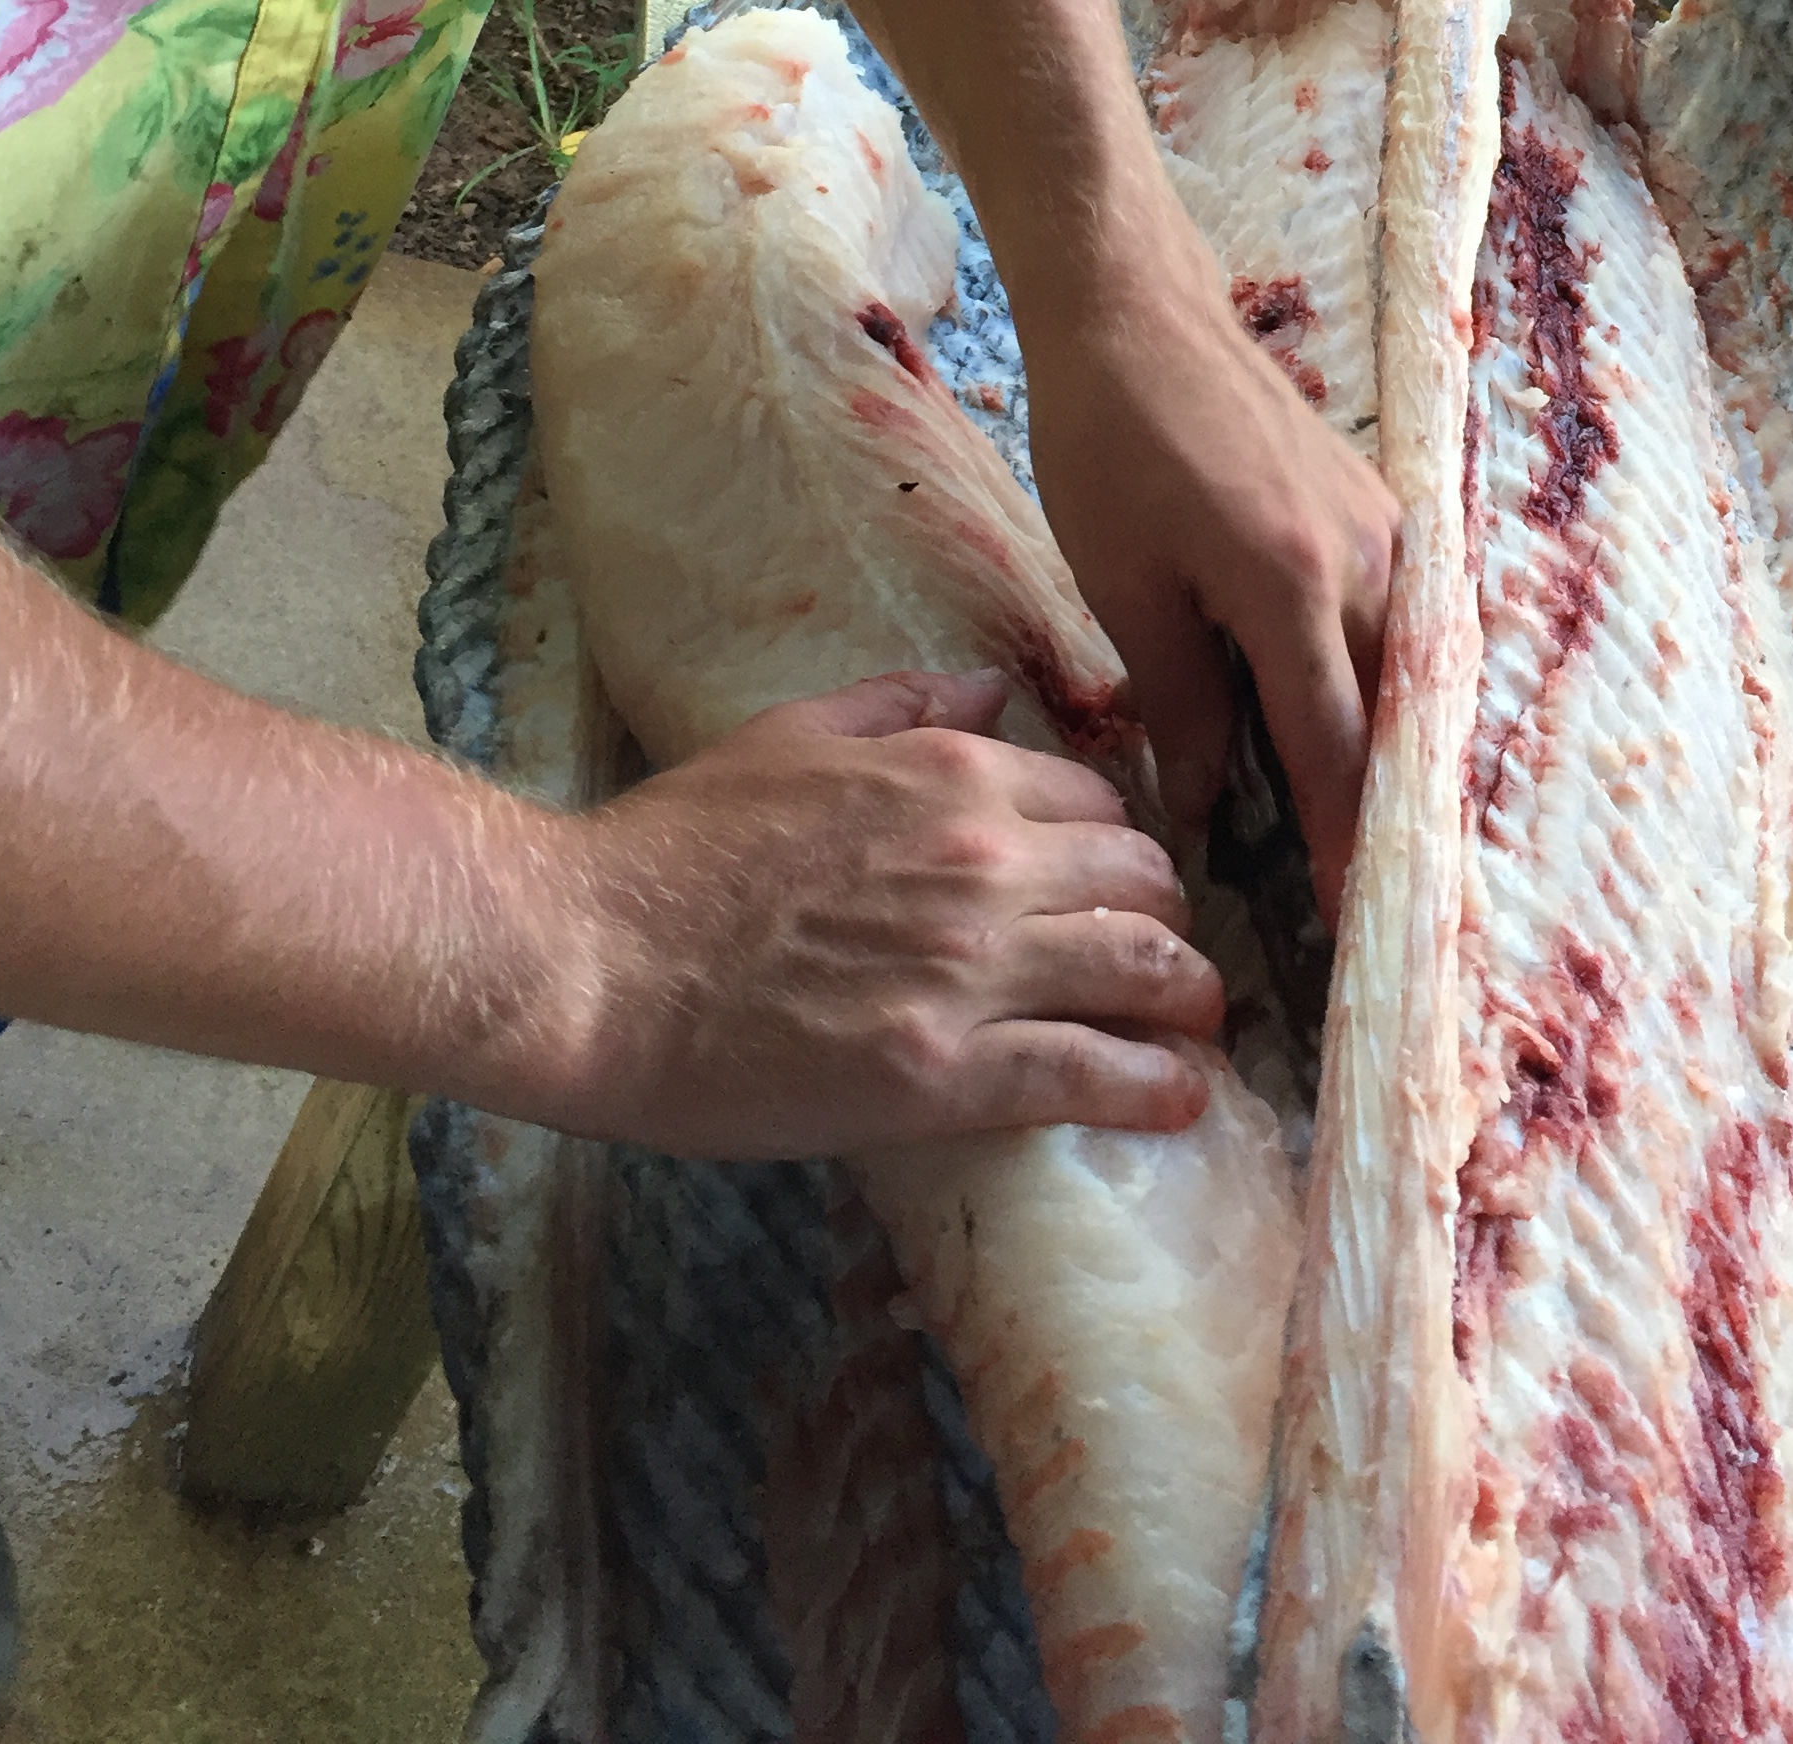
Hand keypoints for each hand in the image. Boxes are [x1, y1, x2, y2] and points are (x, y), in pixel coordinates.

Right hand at [550, 669, 1219, 1159]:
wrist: (591, 962)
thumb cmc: (674, 847)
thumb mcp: (792, 733)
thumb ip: (903, 706)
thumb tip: (992, 693)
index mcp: (950, 775)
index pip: (1098, 803)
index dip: (1120, 848)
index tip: (1120, 886)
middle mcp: (984, 860)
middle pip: (1144, 883)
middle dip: (1169, 919)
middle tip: (1166, 960)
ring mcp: (971, 969)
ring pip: (1145, 972)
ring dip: (1190, 1000)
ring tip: (1201, 1029)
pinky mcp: (946, 1073)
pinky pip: (1093, 1074)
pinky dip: (1155, 1087)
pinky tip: (1182, 1099)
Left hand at [1019, 239, 1397, 922]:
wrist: (1137, 310)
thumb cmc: (1108, 442)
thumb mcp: (1123, 586)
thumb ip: (1178, 701)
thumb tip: (1204, 807)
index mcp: (1291, 585)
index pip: (1335, 749)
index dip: (1347, 846)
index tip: (1359, 927)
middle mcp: (1365, 559)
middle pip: (1398, 718)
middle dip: (1389, 812)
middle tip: (1374, 900)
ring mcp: (1384, 528)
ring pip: (1409, 672)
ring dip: (1392, 751)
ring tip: (1369, 836)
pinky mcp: (1378, 509)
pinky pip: (1401, 622)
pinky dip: (1386, 687)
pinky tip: (1356, 732)